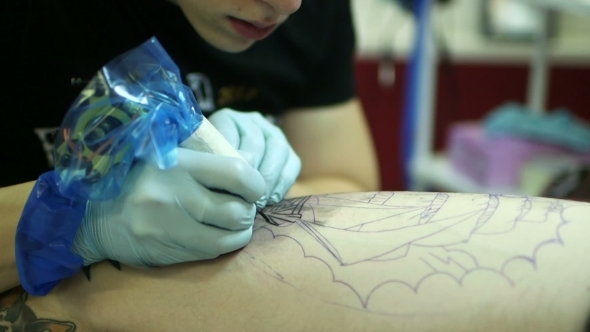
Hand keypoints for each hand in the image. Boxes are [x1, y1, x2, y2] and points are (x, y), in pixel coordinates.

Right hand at [70, 147, 265, 266]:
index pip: (239, 174)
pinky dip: (224, 243)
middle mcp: (174, 195)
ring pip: (230, 236)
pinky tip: (218, 234)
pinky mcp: (167, 251)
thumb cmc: (137, 178)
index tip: (254, 186)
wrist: (91, 214)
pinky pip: (212, 252)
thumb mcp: (167, 154)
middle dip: (248, 210)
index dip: (256, 183)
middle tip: (243, 206)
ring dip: (241, 230)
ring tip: (234, 221)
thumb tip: (251, 161)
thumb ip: (208, 158)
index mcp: (178, 163)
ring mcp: (169, 227)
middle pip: (238, 210)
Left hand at [208, 109, 300, 206]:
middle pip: (255, 142)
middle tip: (245, 198)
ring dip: (269, 179)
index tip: (227, 185)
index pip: (228, 135)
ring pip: (278, 149)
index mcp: (226, 119)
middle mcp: (251, 121)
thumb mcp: (203, 164)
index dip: (230, 162)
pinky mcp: (288, 151)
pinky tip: (272, 198)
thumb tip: (218, 174)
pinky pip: (292, 163)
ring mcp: (272, 133)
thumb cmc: (209, 173)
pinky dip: (283, 182)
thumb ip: (207, 164)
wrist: (229, 179)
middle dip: (251, 173)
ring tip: (259, 201)